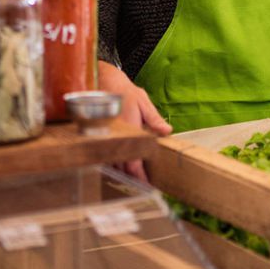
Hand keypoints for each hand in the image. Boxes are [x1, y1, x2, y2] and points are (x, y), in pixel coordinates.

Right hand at [99, 62, 171, 182]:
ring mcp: (108, 137)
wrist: (104, 81)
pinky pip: (106, 155)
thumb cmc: (125, 91)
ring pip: (113, 163)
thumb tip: (167, 131)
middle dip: (132, 178)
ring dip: (123, 172)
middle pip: (122, 166)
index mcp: (129, 128)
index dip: (139, 175)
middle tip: (143, 187)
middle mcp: (117, 136)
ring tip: (134, 181)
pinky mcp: (102, 137)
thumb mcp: (143, 102)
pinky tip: (121, 167)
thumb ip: (154, 119)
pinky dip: (114, 163)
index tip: (147, 184)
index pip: (133, 159)